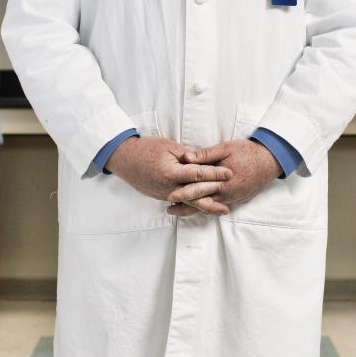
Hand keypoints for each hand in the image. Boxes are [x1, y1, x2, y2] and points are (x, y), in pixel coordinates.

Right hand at [105, 137, 233, 215]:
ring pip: (190, 202)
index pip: (199, 174)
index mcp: (171, 173)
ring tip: (223, 210)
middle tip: (231, 191)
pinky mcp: (161, 197)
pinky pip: (180, 202)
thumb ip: (187, 156)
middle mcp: (169, 188)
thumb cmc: (146, 149)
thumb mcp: (169, 146)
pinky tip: (204, 207)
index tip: (229, 173)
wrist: (124, 159)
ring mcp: (164, 195)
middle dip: (216, 192)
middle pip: (197, 193)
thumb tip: (202, 161)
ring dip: (207, 206)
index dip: (215, 174)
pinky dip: (193, 205)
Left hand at [172, 140, 280, 213]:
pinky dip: (207, 207)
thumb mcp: (226, 148)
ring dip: (194, 208)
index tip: (169, 194)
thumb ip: (205, 155)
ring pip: (209, 206)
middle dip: (185, 205)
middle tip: (169, 209)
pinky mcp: (237, 199)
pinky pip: (218, 206)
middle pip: (201, 202)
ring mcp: (232, 198)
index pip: (198, 189)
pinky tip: (199, 206)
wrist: (270, 161)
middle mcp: (226, 194)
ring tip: (178, 210)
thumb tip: (186, 158)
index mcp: (221, 181)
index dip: (182, 192)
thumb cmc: (248, 152)